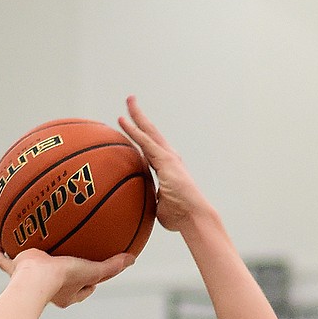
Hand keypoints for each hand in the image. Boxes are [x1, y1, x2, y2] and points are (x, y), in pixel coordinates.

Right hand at [0, 246, 133, 307]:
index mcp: (67, 292)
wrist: (34, 282)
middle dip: (61, 270)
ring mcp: (28, 280)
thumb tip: (132, 259)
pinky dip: (1, 254)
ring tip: (32, 246)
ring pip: (30, 271)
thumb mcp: (91, 271)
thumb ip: (111, 266)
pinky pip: (5, 261)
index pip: (83, 288)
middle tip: (66, 257)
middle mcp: (49, 289)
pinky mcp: (13, 271)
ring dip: (31, 262)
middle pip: (58, 280)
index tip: (95, 269)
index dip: (90, 281)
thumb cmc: (62, 279)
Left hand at [117, 97, 210, 232]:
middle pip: (151, 132)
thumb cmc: (179, 217)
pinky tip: (123, 121)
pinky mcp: (166, 161)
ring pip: (149, 132)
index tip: (131, 125)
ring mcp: (168, 157)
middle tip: (131, 101)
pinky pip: (146, 143)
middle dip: (140, 117)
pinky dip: (134, 131)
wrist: (194, 217)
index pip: (149, 147)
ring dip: (137, 116)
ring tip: (129, 100)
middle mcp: (168, 158)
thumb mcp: (157, 206)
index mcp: (166, 167)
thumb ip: (147, 199)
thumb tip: (135, 205)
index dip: (140, 135)